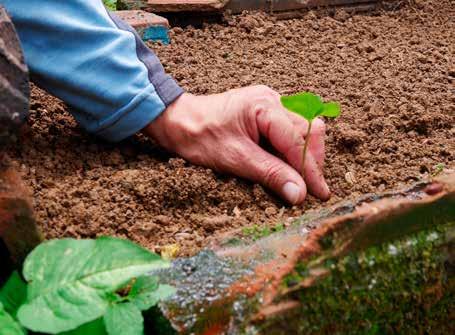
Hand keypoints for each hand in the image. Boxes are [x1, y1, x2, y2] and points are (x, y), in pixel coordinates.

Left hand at [144, 85, 329, 204]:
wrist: (178, 122)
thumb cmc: (200, 136)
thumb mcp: (236, 159)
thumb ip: (270, 174)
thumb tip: (300, 193)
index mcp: (265, 106)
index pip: (299, 141)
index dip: (311, 170)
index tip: (319, 193)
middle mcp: (272, 99)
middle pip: (308, 131)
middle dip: (312, 161)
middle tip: (310, 189)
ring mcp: (270, 103)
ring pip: (302, 130)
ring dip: (303, 155)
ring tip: (298, 179)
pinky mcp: (265, 112)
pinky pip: (289, 130)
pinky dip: (291, 150)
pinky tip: (285, 166)